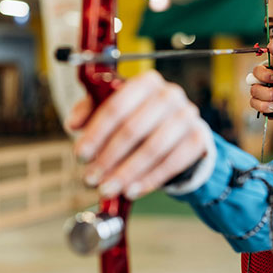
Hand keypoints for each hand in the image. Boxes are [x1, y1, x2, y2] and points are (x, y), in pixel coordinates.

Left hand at [65, 70, 212, 199]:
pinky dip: (149, 180)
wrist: (180, 132)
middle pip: (133, 129)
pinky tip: (133, 190)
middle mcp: (169, 94)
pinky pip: (172, 163)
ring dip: (126, 173)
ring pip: (153, 148)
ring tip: (107, 188)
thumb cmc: (141, 119)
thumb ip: (90, 111)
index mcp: (146, 82)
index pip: (116, 106)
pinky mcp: (198, 138)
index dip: (96, 133)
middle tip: (91, 178)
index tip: (80, 154)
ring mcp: (187, 115)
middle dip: (108, 157)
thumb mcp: (115, 109)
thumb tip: (73, 124)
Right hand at [248, 64, 272, 117]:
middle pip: (254, 89)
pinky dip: (272, 114)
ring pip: (254, 102)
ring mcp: (265, 98)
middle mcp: (264, 86)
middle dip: (265, 93)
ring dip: (265, 105)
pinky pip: (264, 113)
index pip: (256, 72)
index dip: (263, 76)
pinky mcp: (269, 109)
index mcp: (268, 73)